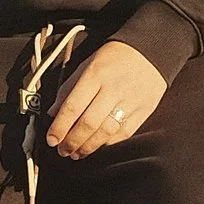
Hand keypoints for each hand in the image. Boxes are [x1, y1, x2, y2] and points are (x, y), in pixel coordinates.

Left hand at [44, 39, 168, 158]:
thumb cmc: (115, 57)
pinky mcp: (144, 111)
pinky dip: (108, 144)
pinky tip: (98, 146)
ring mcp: (130, 101)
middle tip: (62, 151)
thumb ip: (69, 88)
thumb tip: (53, 113)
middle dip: (72, 142)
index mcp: (95, 74)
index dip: (60, 127)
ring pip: (106, 132)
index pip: (73, 106)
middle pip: (89, 123)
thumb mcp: (87, 64)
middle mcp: (113, 89)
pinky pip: (124, 134)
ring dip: (88, 147)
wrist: (152, 50)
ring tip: (77, 153)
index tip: (51, 140)